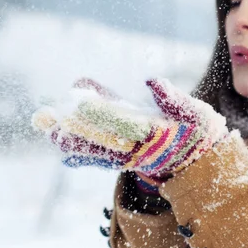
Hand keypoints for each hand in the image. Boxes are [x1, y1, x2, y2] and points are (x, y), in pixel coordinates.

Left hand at [32, 77, 228, 178]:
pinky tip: (64, 153)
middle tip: (44, 116)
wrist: (203, 166)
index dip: (100, 110)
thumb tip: (152, 81)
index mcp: (155, 133)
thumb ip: (175, 99)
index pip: (122, 121)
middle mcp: (138, 148)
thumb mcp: (196, 113)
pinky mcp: (129, 161)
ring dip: (70, 140)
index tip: (78, 99)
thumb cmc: (202, 134)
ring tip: (46, 127)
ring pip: (97, 150)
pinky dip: (83, 157)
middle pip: (99, 137)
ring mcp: (131, 156)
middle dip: (72, 126)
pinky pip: (103, 160)